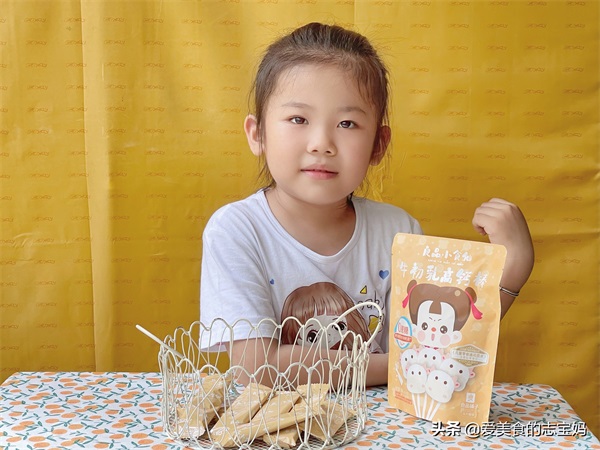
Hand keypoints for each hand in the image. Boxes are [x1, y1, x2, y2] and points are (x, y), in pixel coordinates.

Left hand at [472, 198, 533, 313]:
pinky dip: (476, 226)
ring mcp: (502, 214)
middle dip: (482, 218)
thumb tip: (485, 210)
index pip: (493, 202)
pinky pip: (477, 218)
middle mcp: (508, 208)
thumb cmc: (514, 244)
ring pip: (479, 211)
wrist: (519, 257)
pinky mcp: (494, 222)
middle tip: (487, 231)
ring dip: (479, 222)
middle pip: (484, 206)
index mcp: (514, 207)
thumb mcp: (512, 224)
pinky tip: (483, 235)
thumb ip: (504, 216)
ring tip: (486, 233)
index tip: (491, 225)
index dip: (488, 213)